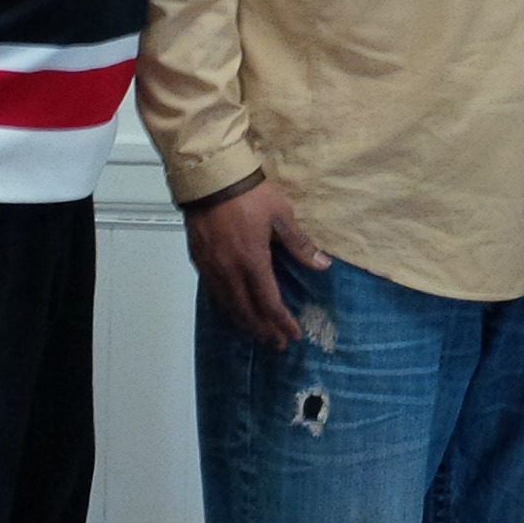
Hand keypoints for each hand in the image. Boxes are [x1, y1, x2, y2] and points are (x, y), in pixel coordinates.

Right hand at [185, 174, 331, 347]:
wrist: (211, 179)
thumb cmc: (248, 194)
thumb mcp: (281, 216)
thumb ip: (300, 244)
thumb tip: (323, 264)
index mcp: (252, 262)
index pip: (269, 303)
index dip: (282, 322)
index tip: (294, 334)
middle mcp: (230, 271)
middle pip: (247, 312)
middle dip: (264, 331)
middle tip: (277, 343)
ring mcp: (212, 268)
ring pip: (228, 307)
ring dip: (245, 324)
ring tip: (257, 335)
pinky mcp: (200, 261)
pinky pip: (213, 294)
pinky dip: (226, 309)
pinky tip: (233, 312)